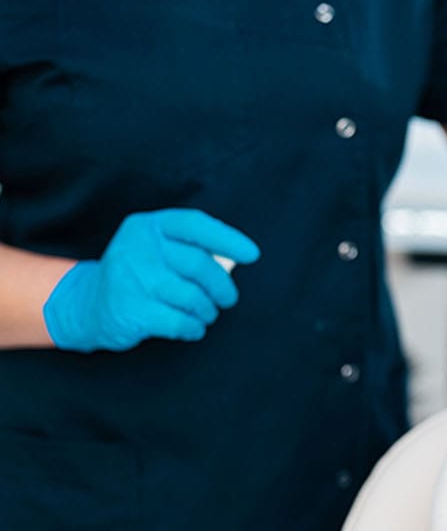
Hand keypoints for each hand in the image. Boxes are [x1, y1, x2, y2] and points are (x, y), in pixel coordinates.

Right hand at [42, 209, 260, 352]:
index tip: (252, 255)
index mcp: (148, 226)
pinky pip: (180, 322)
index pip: (196, 225)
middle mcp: (137, 248)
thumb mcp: (156, 250)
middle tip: (227, 299)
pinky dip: (194, 327)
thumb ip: (189, 249)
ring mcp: (131, 279)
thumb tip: (234, 261)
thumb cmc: (137, 276)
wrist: (87, 305)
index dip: (228, 239)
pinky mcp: (131, 310)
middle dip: (222, 286)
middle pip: (200, 264)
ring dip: (207, 310)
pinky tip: (192, 327)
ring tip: (205, 314)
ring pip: (193, 297)